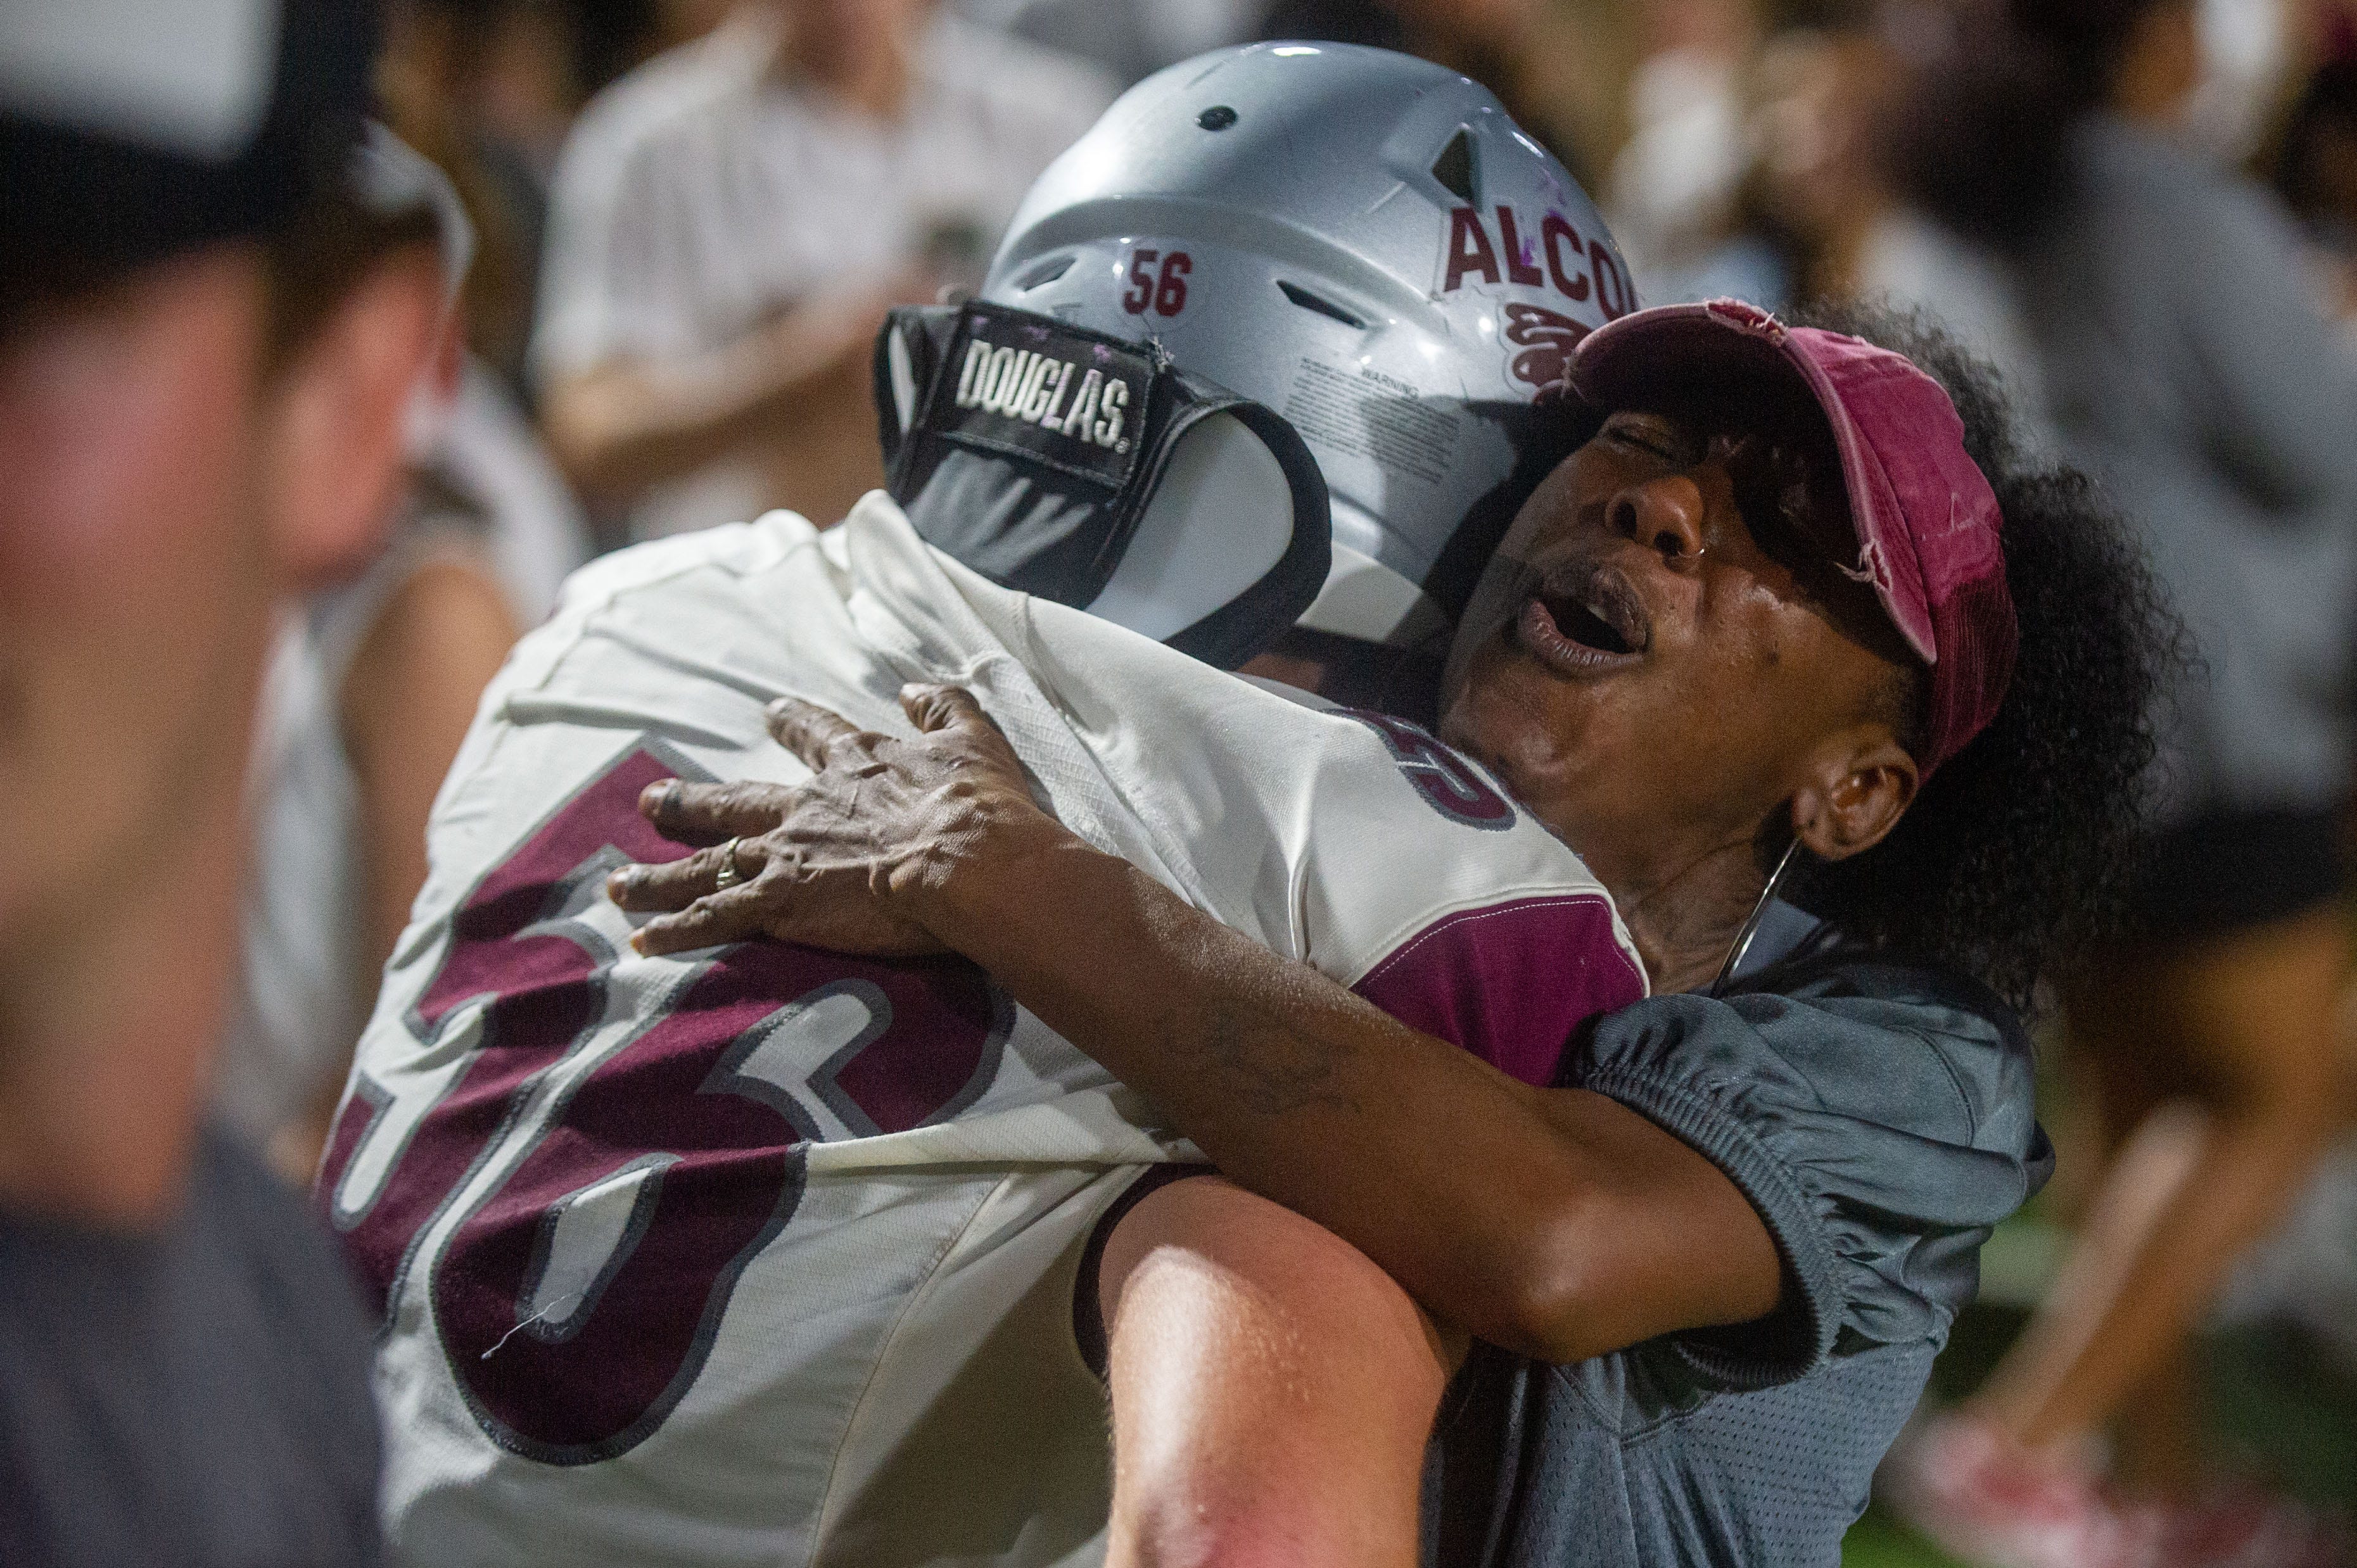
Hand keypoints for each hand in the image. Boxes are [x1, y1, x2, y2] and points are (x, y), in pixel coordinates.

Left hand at [606, 683, 1068, 957]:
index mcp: (854, 765)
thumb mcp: (972, 739)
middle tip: (652, 798)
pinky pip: (715, 918)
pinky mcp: (779, 903)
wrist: (966, 859)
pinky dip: (677, 929)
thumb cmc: (978, 804)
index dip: (794, 723)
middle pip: (734, 802)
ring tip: (618, 884)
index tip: (773, 712)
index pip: (815, 734)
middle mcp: (806, 807)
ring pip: (706, 864)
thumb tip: (915, 690)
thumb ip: (942, 709)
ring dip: (660, 876)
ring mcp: (785, 855)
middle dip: (691, 801)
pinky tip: (642, 942)